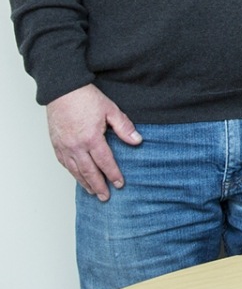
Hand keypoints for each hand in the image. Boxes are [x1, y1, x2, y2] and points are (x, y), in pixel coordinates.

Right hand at [46, 84, 141, 200]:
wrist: (63, 90)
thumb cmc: (87, 98)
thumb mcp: (111, 110)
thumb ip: (124, 127)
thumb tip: (137, 141)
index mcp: (91, 138)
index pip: (105, 162)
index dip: (113, 174)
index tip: (120, 184)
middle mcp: (76, 146)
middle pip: (88, 172)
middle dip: (98, 186)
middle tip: (106, 197)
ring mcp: (64, 147)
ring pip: (75, 170)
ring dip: (84, 183)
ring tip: (93, 192)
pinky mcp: (56, 144)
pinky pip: (64, 163)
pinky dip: (72, 173)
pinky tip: (77, 177)